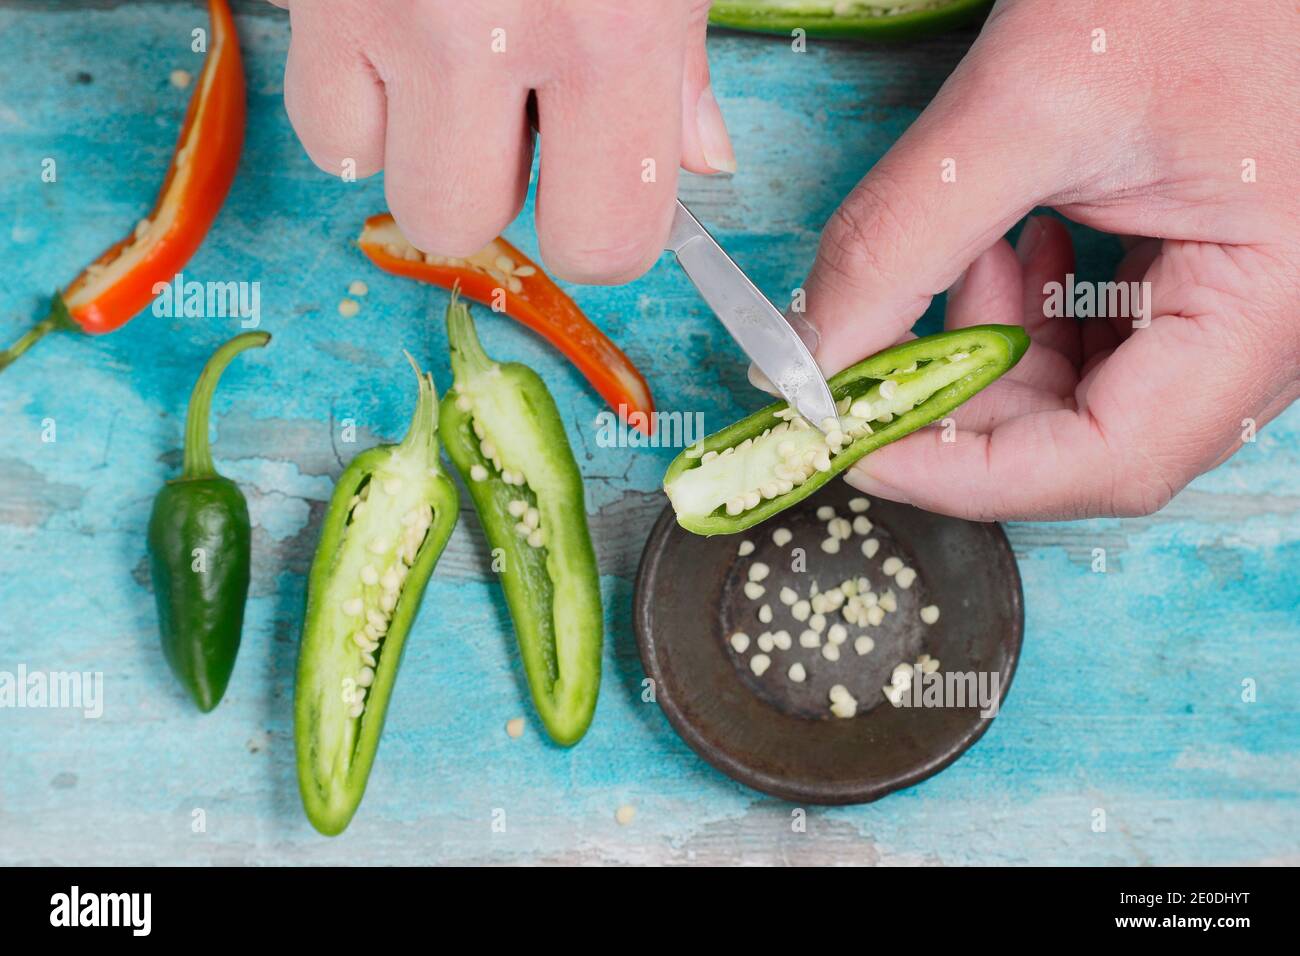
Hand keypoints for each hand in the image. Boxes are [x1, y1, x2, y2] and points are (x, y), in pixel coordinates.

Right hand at [270, 0, 731, 282]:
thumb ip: (683, 51)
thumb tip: (699, 163)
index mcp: (614, 27)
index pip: (604, 240)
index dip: (607, 230)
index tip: (604, 185)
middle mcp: (483, 26)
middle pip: (462, 224)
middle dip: (492, 188)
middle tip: (516, 103)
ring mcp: (379, 3)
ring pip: (373, 177)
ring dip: (414, 143)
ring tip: (451, 54)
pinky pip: (314, 111)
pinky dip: (351, 94)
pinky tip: (399, 33)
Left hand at [793, 0, 1299, 519]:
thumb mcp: (1028, 101)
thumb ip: (903, 237)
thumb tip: (812, 353)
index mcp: (1268, 305)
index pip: (1107, 460)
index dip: (965, 473)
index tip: (859, 447)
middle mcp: (1267, 328)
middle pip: (1087, 439)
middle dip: (965, 402)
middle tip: (877, 356)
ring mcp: (1239, 305)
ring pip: (1086, 395)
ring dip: (993, 349)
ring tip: (965, 255)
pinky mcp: (1205, 274)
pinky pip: (1103, 340)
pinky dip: (1029, 314)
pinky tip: (1006, 245)